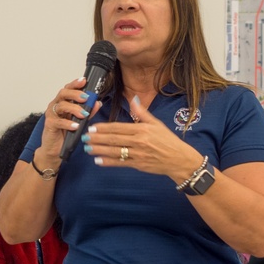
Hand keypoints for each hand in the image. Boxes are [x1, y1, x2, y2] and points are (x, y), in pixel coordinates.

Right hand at [37, 78, 103, 164]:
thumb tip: (97, 103)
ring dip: (74, 109)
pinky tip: (75, 126)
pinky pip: (58, 121)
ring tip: (84, 114)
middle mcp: (56, 105)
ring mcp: (52, 114)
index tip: (84, 81)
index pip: (68, 89)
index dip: (75, 83)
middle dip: (75, 94)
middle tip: (86, 98)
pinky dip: (68, 123)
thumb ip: (88, 111)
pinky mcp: (49, 124)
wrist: (55, 149)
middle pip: (63, 93)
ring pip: (61, 105)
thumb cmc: (65, 133)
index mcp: (63, 102)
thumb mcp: (80, 121)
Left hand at [82, 95, 199, 178]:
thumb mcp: (157, 123)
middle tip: (85, 136)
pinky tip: (98, 160)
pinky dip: (108, 162)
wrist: (178, 159)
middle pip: (113, 139)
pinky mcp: (137, 165)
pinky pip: (120, 163)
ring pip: (114, 151)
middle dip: (97, 138)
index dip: (104, 127)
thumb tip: (134, 99)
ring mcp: (137, 154)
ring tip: (87, 147)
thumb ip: (142, 113)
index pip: (118, 127)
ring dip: (99, 149)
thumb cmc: (168, 141)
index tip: (92, 127)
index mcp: (142, 129)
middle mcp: (138, 141)